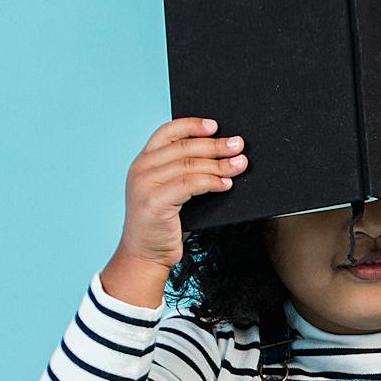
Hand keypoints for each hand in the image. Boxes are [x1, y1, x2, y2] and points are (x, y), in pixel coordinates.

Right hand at [116, 116, 248, 269]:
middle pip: (184, 148)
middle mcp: (141, 169)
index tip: (215, 125)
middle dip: (216, 145)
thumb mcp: (170, 192)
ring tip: (240, 165)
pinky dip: (211, 182)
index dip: (192, 125)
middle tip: (239, 145)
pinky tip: (227, 184)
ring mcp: (144, 185)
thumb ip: (183, 172)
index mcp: (143, 161)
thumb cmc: (163, 224)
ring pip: (189, 165)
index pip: (168, 132)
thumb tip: (221, 156)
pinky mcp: (154, 202)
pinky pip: (189, 185)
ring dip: (219, 164)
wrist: (145, 255)